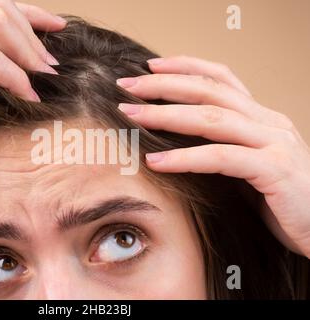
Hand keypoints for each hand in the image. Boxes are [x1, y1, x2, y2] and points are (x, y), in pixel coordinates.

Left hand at [117, 55, 309, 258]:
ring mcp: (275, 143)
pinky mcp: (275, 171)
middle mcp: (269, 122)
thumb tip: (174, 144)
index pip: (220, 78)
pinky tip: (156, 161)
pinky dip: (185, 158)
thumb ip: (222, 148)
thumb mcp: (247, 166)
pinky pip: (222, 158)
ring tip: (131, 115)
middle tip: (126, 85)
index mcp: (261, 117)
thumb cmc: (281, 199)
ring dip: (166, 114)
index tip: (149, 66)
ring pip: (213, 118)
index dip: (185, 67)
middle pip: (210, 91)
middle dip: (164, 85)